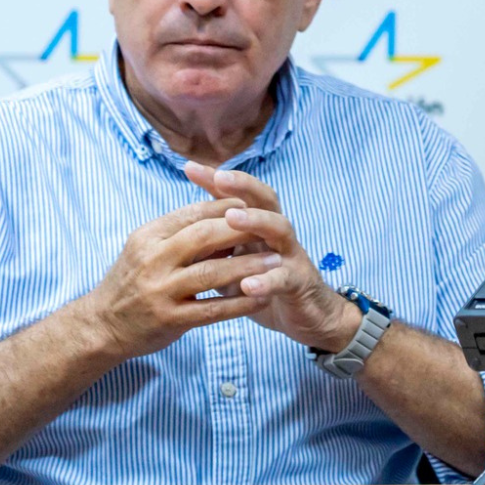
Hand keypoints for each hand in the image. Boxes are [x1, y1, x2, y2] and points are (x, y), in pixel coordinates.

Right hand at [77, 197, 276, 359]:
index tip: (253, 206)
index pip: (192, 213)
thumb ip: (181, 233)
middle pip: (204, 237)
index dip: (226, 208)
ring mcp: (160, 291)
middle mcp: (152, 260)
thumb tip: (225, 215)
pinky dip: (241, 303)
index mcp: (148, 237)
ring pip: (212, 272)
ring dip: (248, 266)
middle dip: (242, 231)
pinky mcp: (170, 319)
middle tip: (271, 229)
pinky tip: (262, 298)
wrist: (101, 325)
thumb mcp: (148, 248)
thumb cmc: (133, 281)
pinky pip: (213, 309)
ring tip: (276, 261)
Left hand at [183, 162, 359, 352]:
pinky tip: (247, 286)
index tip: (189, 167)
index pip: (240, 196)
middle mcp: (277, 235)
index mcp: (259, 227)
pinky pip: (285, 278)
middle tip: (219, 177)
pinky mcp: (300, 283)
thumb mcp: (235, 263)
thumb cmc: (265, 285)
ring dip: (256, 221)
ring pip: (280, 229)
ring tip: (232, 218)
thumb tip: (178, 232)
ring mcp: (291, 256)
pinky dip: (267, 280)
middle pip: (265, 200)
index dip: (217, 180)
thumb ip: (215, 247)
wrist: (306, 316)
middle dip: (243, 186)